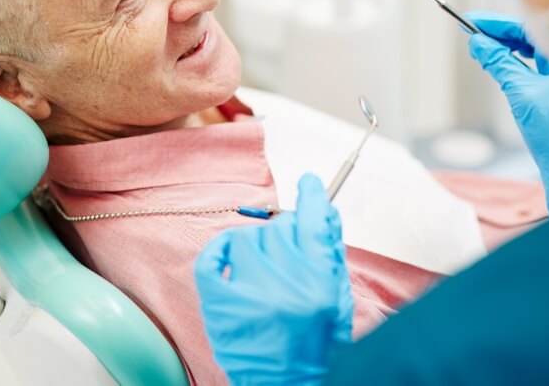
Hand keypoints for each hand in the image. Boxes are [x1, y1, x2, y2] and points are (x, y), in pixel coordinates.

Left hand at [194, 174, 352, 384]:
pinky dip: (220, 250)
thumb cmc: (317, 342)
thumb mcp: (336, 296)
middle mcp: (284, 288)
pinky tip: (230, 253)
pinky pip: (212, 259)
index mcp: (318, 285)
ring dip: (256, 246)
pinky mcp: (220, 307)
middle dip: (286, 236)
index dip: (313, 197)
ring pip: (247, 239)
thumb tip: (322, 207)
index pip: (313, 223)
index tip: (310, 183)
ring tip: (264, 270)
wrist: (290, 385)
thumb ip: (330, 250)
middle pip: (279, 229)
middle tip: (288, 255)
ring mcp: (248, 297)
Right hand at [466, 12, 548, 217]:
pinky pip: (538, 65)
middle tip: (473, 33)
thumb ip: (499, 63)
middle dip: (501, 35)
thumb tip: (479, 44)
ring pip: (535, 51)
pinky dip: (517, 62)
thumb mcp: (520, 92)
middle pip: (533, 37)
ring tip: (483, 47)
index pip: (530, 30)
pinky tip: (501, 61)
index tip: (475, 21)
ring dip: (507, 48)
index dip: (499, 25)